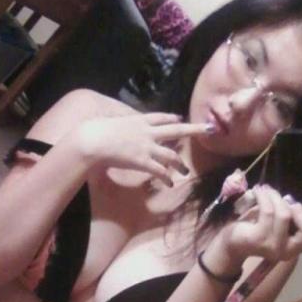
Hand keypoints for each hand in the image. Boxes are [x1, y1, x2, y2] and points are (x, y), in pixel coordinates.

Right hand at [72, 111, 210, 184]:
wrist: (93, 140)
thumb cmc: (94, 131)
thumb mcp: (107, 122)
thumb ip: (114, 124)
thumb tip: (108, 126)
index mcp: (138, 120)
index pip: (160, 117)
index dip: (171, 118)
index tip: (179, 117)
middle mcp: (147, 132)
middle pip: (176, 129)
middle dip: (193, 129)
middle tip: (208, 129)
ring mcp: (147, 147)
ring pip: (171, 155)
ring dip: (179, 164)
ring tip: (185, 171)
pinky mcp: (143, 161)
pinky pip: (160, 171)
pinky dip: (166, 178)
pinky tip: (170, 184)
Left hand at [214, 186, 301, 268]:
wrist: (231, 242)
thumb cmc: (256, 228)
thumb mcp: (277, 222)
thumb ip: (290, 215)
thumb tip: (291, 200)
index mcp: (296, 247)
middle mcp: (288, 251)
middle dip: (299, 210)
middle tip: (285, 201)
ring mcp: (274, 247)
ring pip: (286, 215)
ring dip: (277, 197)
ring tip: (267, 191)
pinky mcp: (259, 239)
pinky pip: (268, 211)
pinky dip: (265, 196)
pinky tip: (259, 192)